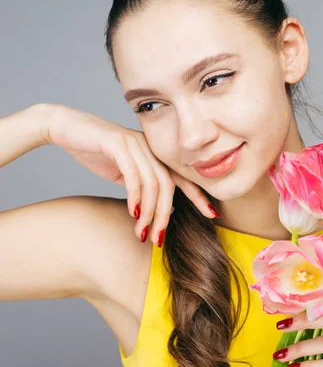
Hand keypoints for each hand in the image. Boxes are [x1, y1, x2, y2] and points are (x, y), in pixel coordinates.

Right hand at [39, 103, 216, 245]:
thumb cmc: (96, 151)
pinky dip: (135, 196)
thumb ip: (144, 187)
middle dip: (166, 215)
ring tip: (142, 232)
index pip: (183, 177)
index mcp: (155, 154)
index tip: (212, 215)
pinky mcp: (116, 142)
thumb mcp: (124, 173)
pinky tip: (133, 212)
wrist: (66, 127)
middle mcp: (150, 147)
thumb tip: (166, 210)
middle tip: (158, 239)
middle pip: (169, 185)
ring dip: (149, 212)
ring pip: (152, 183)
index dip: (199, 196)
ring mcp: (135, 143)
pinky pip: (133, 174)